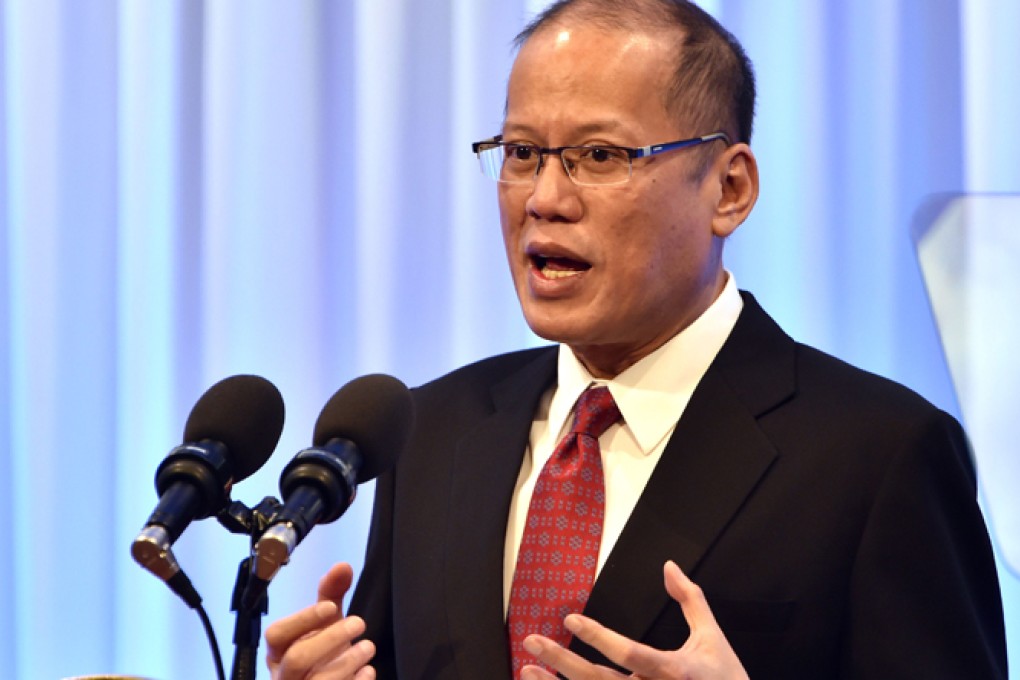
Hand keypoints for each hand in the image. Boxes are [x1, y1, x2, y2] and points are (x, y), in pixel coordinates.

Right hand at [264, 562, 376, 679]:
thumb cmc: (322, 651)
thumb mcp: (325, 622)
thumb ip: (330, 594)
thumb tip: (342, 566)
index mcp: (279, 651)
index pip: (276, 634)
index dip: (303, 619)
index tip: (332, 607)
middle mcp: (284, 675)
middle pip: (297, 658)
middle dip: (330, 638)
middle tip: (359, 622)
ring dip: (347, 662)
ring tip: (368, 646)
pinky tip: (367, 671)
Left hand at [520, 561, 748, 679]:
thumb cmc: (725, 679)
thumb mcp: (712, 637)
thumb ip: (690, 600)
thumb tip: (669, 566)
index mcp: (673, 672)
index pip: (630, 654)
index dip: (599, 638)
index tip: (571, 620)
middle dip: (562, 662)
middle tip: (532, 641)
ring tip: (526, 672)